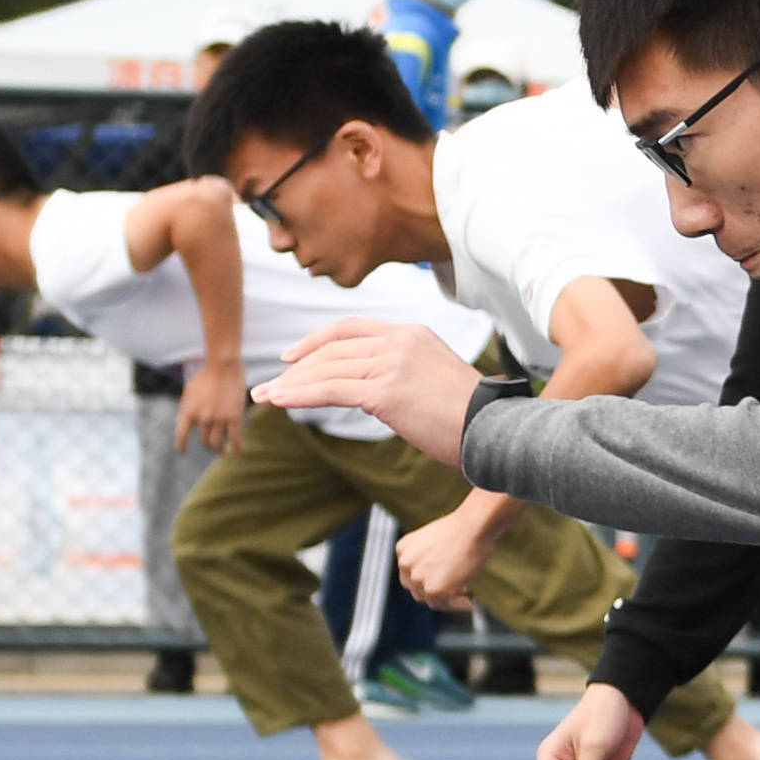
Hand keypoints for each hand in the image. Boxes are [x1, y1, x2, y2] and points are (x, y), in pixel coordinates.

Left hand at [176, 358, 245, 455]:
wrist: (222, 365)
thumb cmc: (206, 374)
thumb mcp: (190, 391)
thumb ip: (189, 407)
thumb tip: (189, 421)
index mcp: (187, 411)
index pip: (181, 435)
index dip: (182, 445)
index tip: (183, 452)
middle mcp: (201, 418)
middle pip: (204, 441)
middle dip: (208, 444)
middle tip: (213, 445)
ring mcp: (218, 419)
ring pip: (217, 443)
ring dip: (220, 449)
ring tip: (223, 450)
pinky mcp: (234, 418)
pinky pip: (235, 439)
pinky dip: (236, 449)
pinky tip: (238, 455)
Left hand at [254, 320, 475, 459]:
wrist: (494, 431)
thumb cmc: (471, 418)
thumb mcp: (435, 380)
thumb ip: (404, 374)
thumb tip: (377, 392)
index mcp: (412, 334)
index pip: (352, 329)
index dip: (317, 341)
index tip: (293, 357)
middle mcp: (400, 341)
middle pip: (334, 348)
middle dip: (297, 367)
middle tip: (270, 384)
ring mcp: (392, 364)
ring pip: (327, 369)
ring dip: (291, 385)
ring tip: (264, 397)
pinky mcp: (385, 391)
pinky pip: (330, 390)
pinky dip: (300, 395)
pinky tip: (279, 401)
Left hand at [396, 493, 515, 609]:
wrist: (473, 527)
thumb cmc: (462, 529)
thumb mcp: (435, 540)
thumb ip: (428, 557)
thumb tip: (438, 574)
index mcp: (403, 549)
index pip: (409, 574)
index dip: (427, 580)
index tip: (443, 582)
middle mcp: (405, 564)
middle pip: (417, 589)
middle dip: (436, 592)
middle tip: (456, 592)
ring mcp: (418, 578)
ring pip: (430, 599)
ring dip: (448, 600)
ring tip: (465, 597)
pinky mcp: (433, 589)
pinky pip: (444, 604)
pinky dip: (457, 605)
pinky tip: (469, 602)